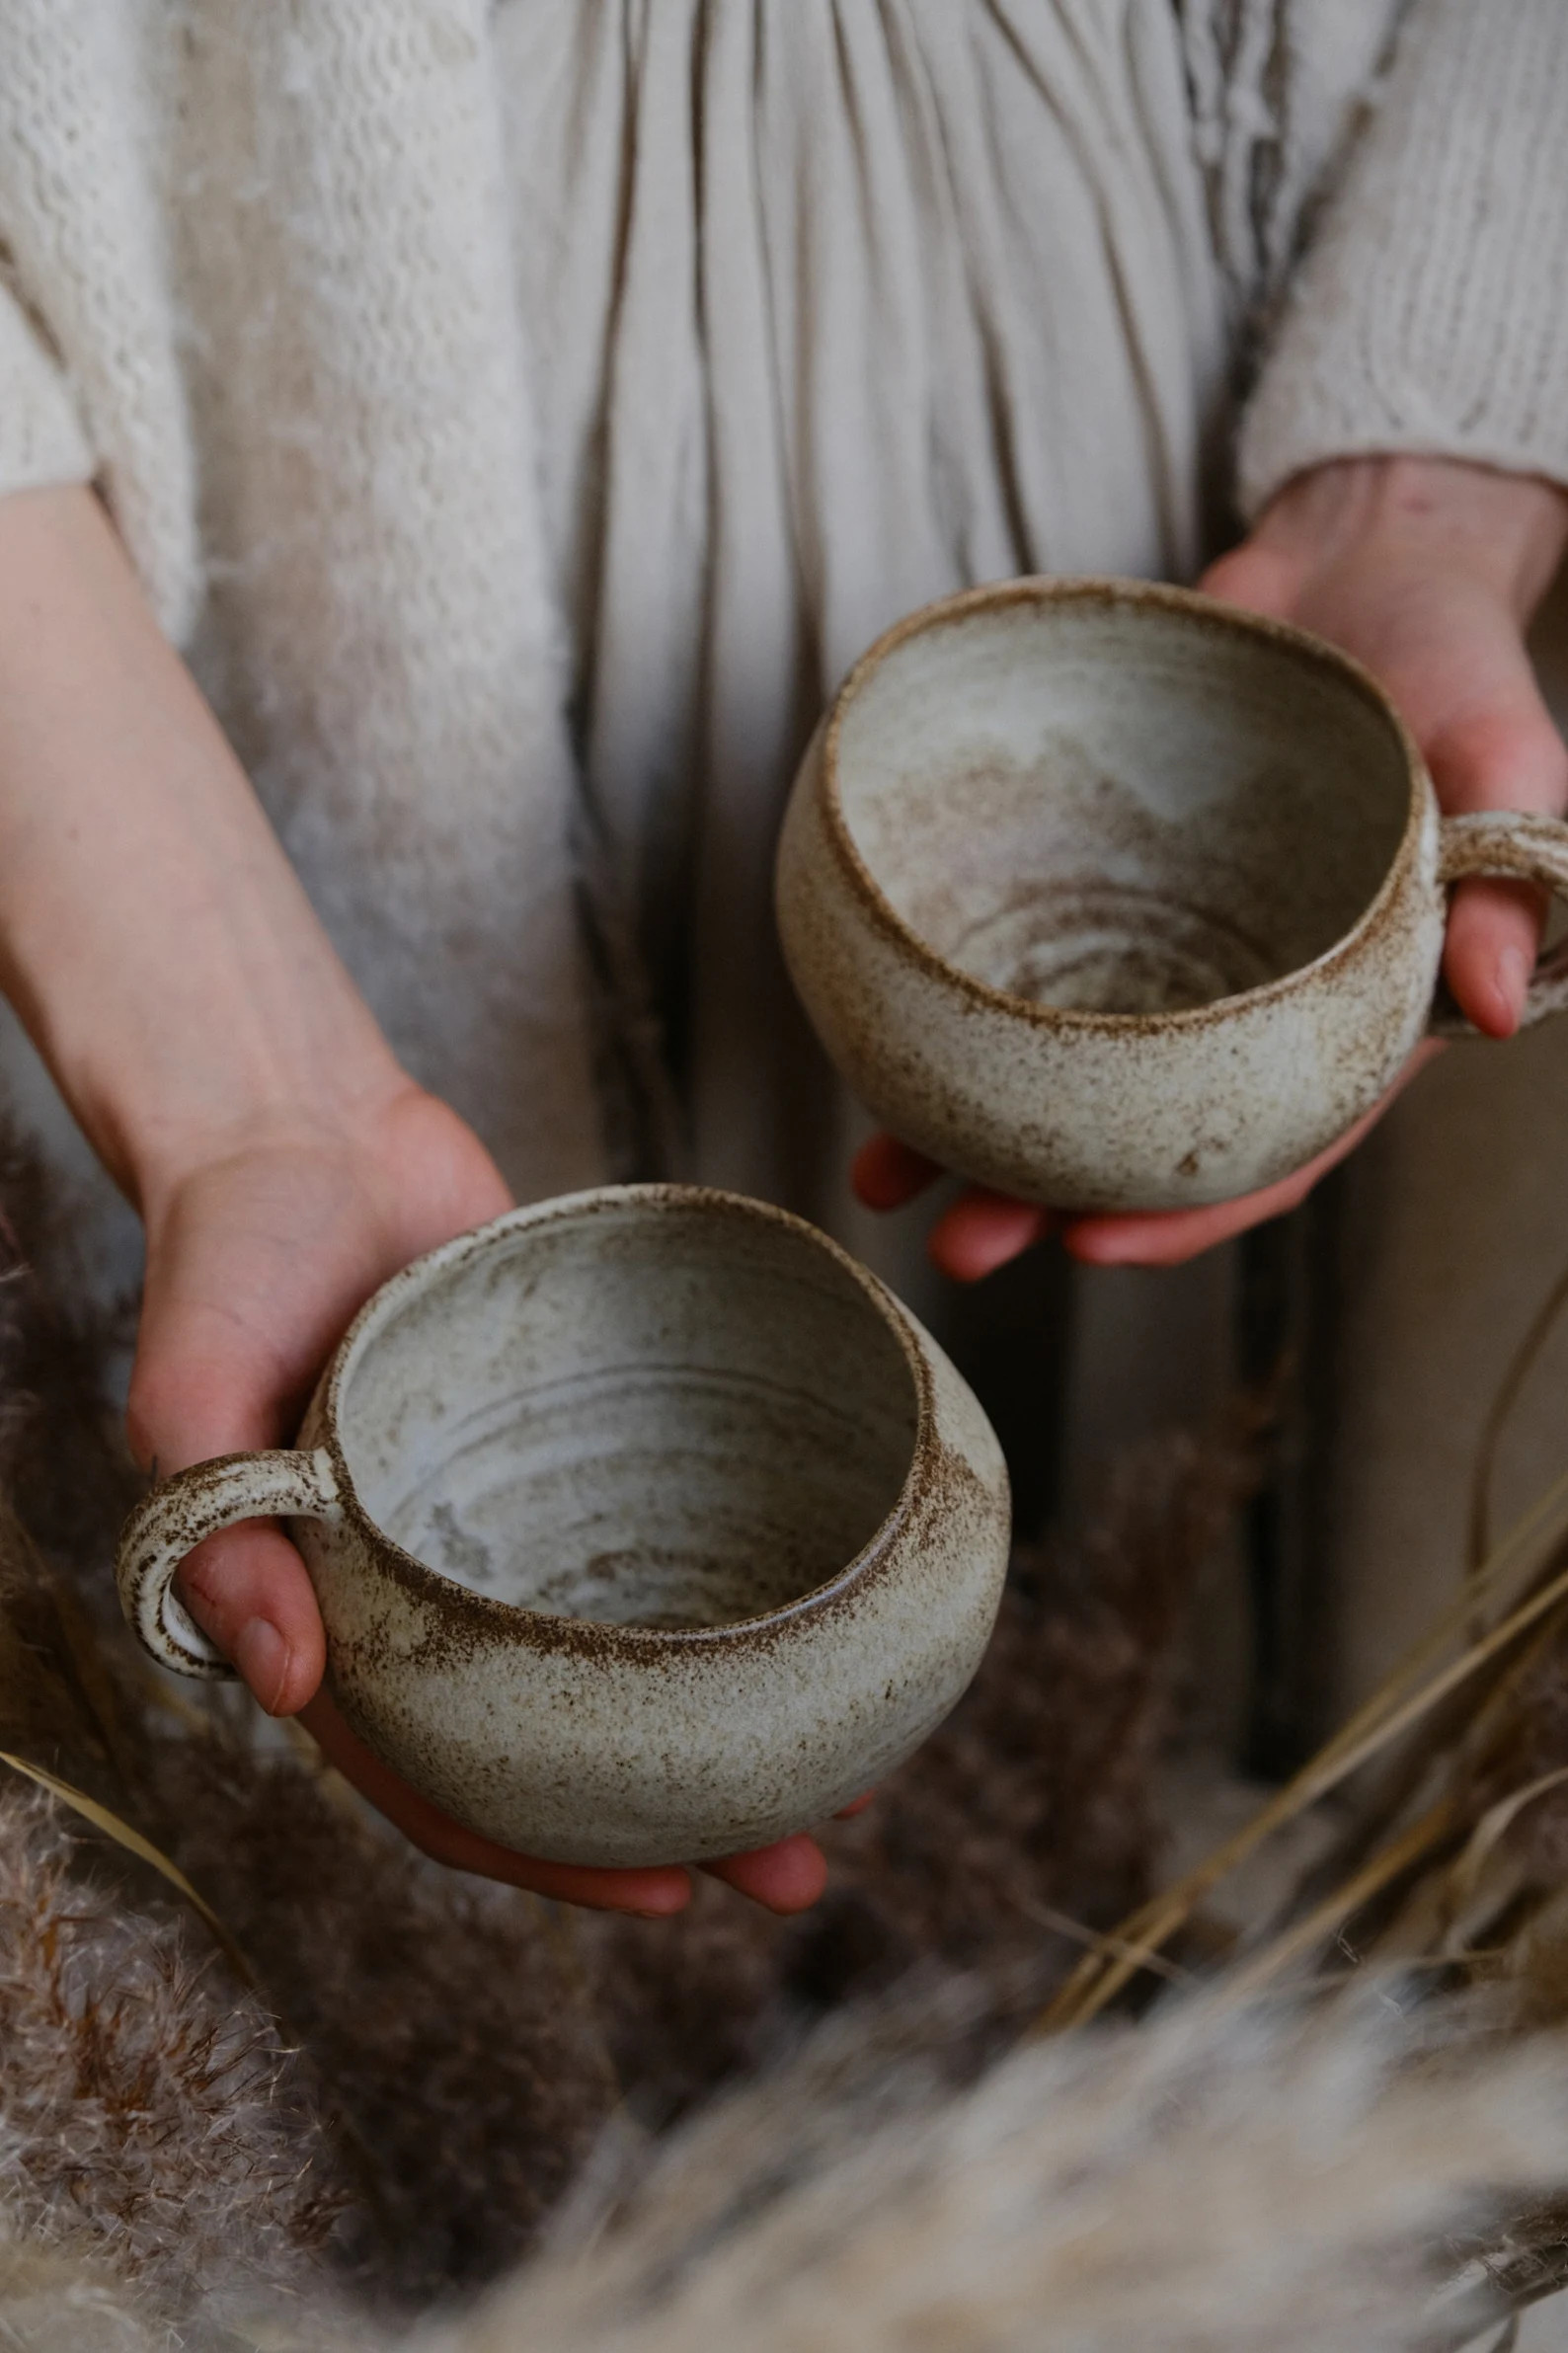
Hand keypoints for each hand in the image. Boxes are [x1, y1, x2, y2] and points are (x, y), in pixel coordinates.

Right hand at [129, 1083, 829, 1916]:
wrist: (303, 1128)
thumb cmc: (227, 1258)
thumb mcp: (189, 1388)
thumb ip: (219, 1530)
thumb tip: (283, 1683)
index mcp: (344, 1617)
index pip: (444, 1779)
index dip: (546, 1851)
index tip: (667, 1891)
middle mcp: (438, 1588)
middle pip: (564, 1740)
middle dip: (678, 1817)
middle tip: (801, 1866)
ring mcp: (514, 1519)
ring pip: (626, 1651)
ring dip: (727, 1715)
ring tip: (850, 1771)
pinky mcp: (574, 1440)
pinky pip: (658, 1526)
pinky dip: (729, 1579)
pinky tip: (821, 1601)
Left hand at [857, 457, 1567, 1274]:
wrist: (1354, 559)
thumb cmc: (1447, 659)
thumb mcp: (1502, 752)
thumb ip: (1506, 875)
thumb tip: (1488, 1007)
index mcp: (1345, 1014)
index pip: (1272, 1146)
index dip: (1191, 1210)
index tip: (1093, 1247)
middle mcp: (1242, 1002)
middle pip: (1143, 1136)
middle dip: (1049, 1202)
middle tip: (961, 1244)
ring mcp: (1160, 949)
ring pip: (1061, 1070)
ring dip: (970, 1134)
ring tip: (880, 1178)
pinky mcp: (1096, 886)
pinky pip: (1019, 963)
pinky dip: (946, 1006)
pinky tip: (873, 1041)